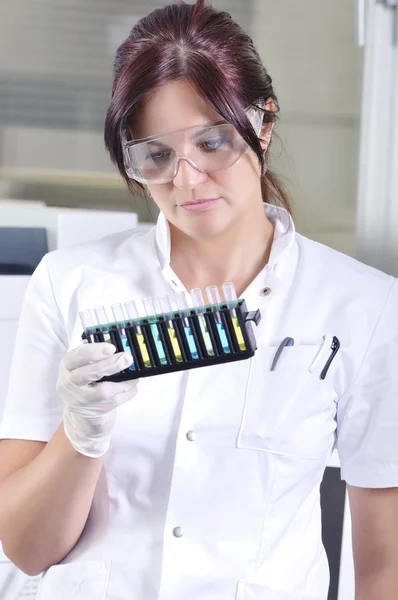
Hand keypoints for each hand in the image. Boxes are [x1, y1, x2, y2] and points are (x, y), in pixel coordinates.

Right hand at [57, 342, 137, 457]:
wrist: (82, 414)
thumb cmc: (85, 383)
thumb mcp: (82, 366)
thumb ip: (96, 356)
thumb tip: (120, 346)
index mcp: (67, 366)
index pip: (77, 356)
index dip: (95, 352)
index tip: (111, 348)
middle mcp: (70, 384)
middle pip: (91, 373)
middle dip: (111, 365)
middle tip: (127, 358)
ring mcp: (83, 400)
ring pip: (107, 390)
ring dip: (126, 380)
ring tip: (133, 373)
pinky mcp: (98, 410)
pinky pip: (119, 398)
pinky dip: (129, 390)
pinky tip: (130, 385)